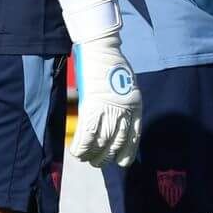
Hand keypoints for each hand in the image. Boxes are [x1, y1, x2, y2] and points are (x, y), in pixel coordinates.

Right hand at [71, 35, 142, 167]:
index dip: (127, 153)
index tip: (122, 162)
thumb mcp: (127, 86)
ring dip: (93, 155)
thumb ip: (124, 105)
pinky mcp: (92, 106)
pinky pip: (87, 134)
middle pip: (118, 142)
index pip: (135, 137)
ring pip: (102, 142)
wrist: (102, 50)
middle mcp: (125, 110)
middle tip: (98, 163)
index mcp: (136, 106)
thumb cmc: (112, 65)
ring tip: (87, 160)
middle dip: (108, 157)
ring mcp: (108, 109)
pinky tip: (77, 153)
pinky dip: (81, 146)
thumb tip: (116, 121)